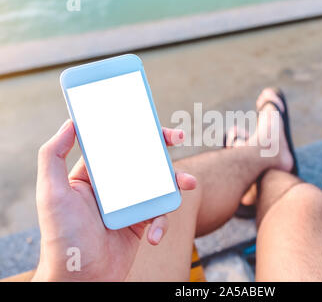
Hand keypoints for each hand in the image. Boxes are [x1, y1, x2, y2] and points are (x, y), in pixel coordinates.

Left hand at [32, 119, 195, 280]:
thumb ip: (53, 156)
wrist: (81, 279)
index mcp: (92, 176)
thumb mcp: (51, 193)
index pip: (116, 145)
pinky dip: (162, 224)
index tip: (149, 121)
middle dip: (162, 148)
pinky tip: (155, 236)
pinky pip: (159, 216)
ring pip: (157, 185)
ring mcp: (128, 206)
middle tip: (179, 136)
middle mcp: (112, 188)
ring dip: (176, 182)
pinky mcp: (140, 224)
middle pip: (142, 160)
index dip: (134, 130)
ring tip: (190, 183)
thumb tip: (70, 123)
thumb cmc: (62, 238)